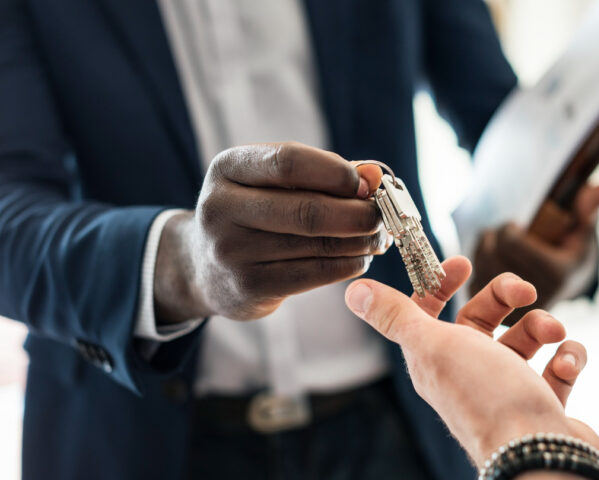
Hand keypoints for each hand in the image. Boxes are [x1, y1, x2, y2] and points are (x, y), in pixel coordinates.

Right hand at [154, 142, 387, 323]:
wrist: (204, 266)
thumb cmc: (255, 212)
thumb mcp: (273, 182)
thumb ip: (323, 173)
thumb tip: (373, 175)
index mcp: (227, 168)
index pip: (289, 161)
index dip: (337, 173)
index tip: (368, 184)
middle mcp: (221, 208)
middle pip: (307, 210)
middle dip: (357, 213)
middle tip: (382, 216)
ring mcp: (231, 251)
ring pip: (316, 244)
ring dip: (359, 241)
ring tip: (378, 237)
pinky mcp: (248, 287)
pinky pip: (314, 274)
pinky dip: (348, 264)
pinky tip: (360, 258)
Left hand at [344, 256, 598, 466]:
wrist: (539, 453)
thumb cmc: (486, 396)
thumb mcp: (433, 346)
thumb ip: (396, 316)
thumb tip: (353, 290)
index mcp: (435, 358)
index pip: (429, 312)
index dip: (441, 284)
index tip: (464, 264)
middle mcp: (468, 373)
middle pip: (482, 318)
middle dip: (505, 297)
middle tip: (526, 292)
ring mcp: (507, 389)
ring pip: (524, 339)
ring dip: (542, 325)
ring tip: (554, 333)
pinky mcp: (542, 402)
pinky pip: (557, 366)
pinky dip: (567, 357)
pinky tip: (566, 363)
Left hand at [471, 183, 598, 324]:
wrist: (562, 289)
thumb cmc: (571, 253)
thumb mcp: (583, 232)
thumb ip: (588, 210)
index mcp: (556, 275)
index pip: (511, 242)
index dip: (508, 228)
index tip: (516, 226)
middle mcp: (534, 297)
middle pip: (492, 252)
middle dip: (495, 236)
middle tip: (505, 233)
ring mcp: (513, 309)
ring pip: (479, 265)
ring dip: (484, 248)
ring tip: (499, 245)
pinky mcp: (495, 316)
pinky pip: (472, 280)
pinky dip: (477, 267)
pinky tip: (490, 262)